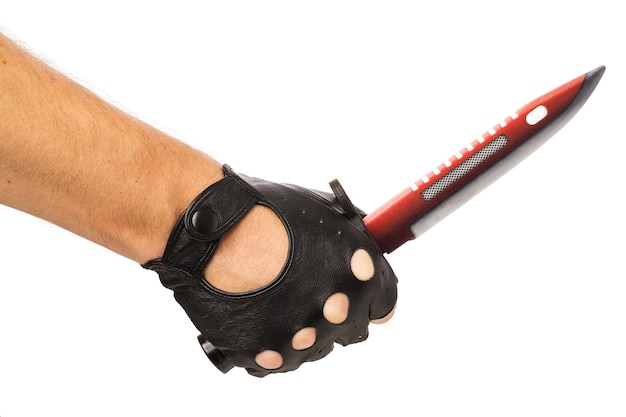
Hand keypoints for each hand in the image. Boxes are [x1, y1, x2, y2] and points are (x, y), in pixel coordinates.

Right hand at [144, 165, 397, 375]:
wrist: (214, 226)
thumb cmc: (266, 211)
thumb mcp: (326, 214)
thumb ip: (354, 247)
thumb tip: (367, 259)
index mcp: (361, 276)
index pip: (385, 304)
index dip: (367, 296)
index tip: (353, 292)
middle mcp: (338, 311)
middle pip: (352, 330)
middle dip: (336, 313)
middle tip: (311, 293)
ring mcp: (302, 337)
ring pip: (315, 348)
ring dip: (302, 328)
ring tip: (277, 297)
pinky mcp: (266, 355)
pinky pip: (279, 359)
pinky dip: (272, 342)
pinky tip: (261, 313)